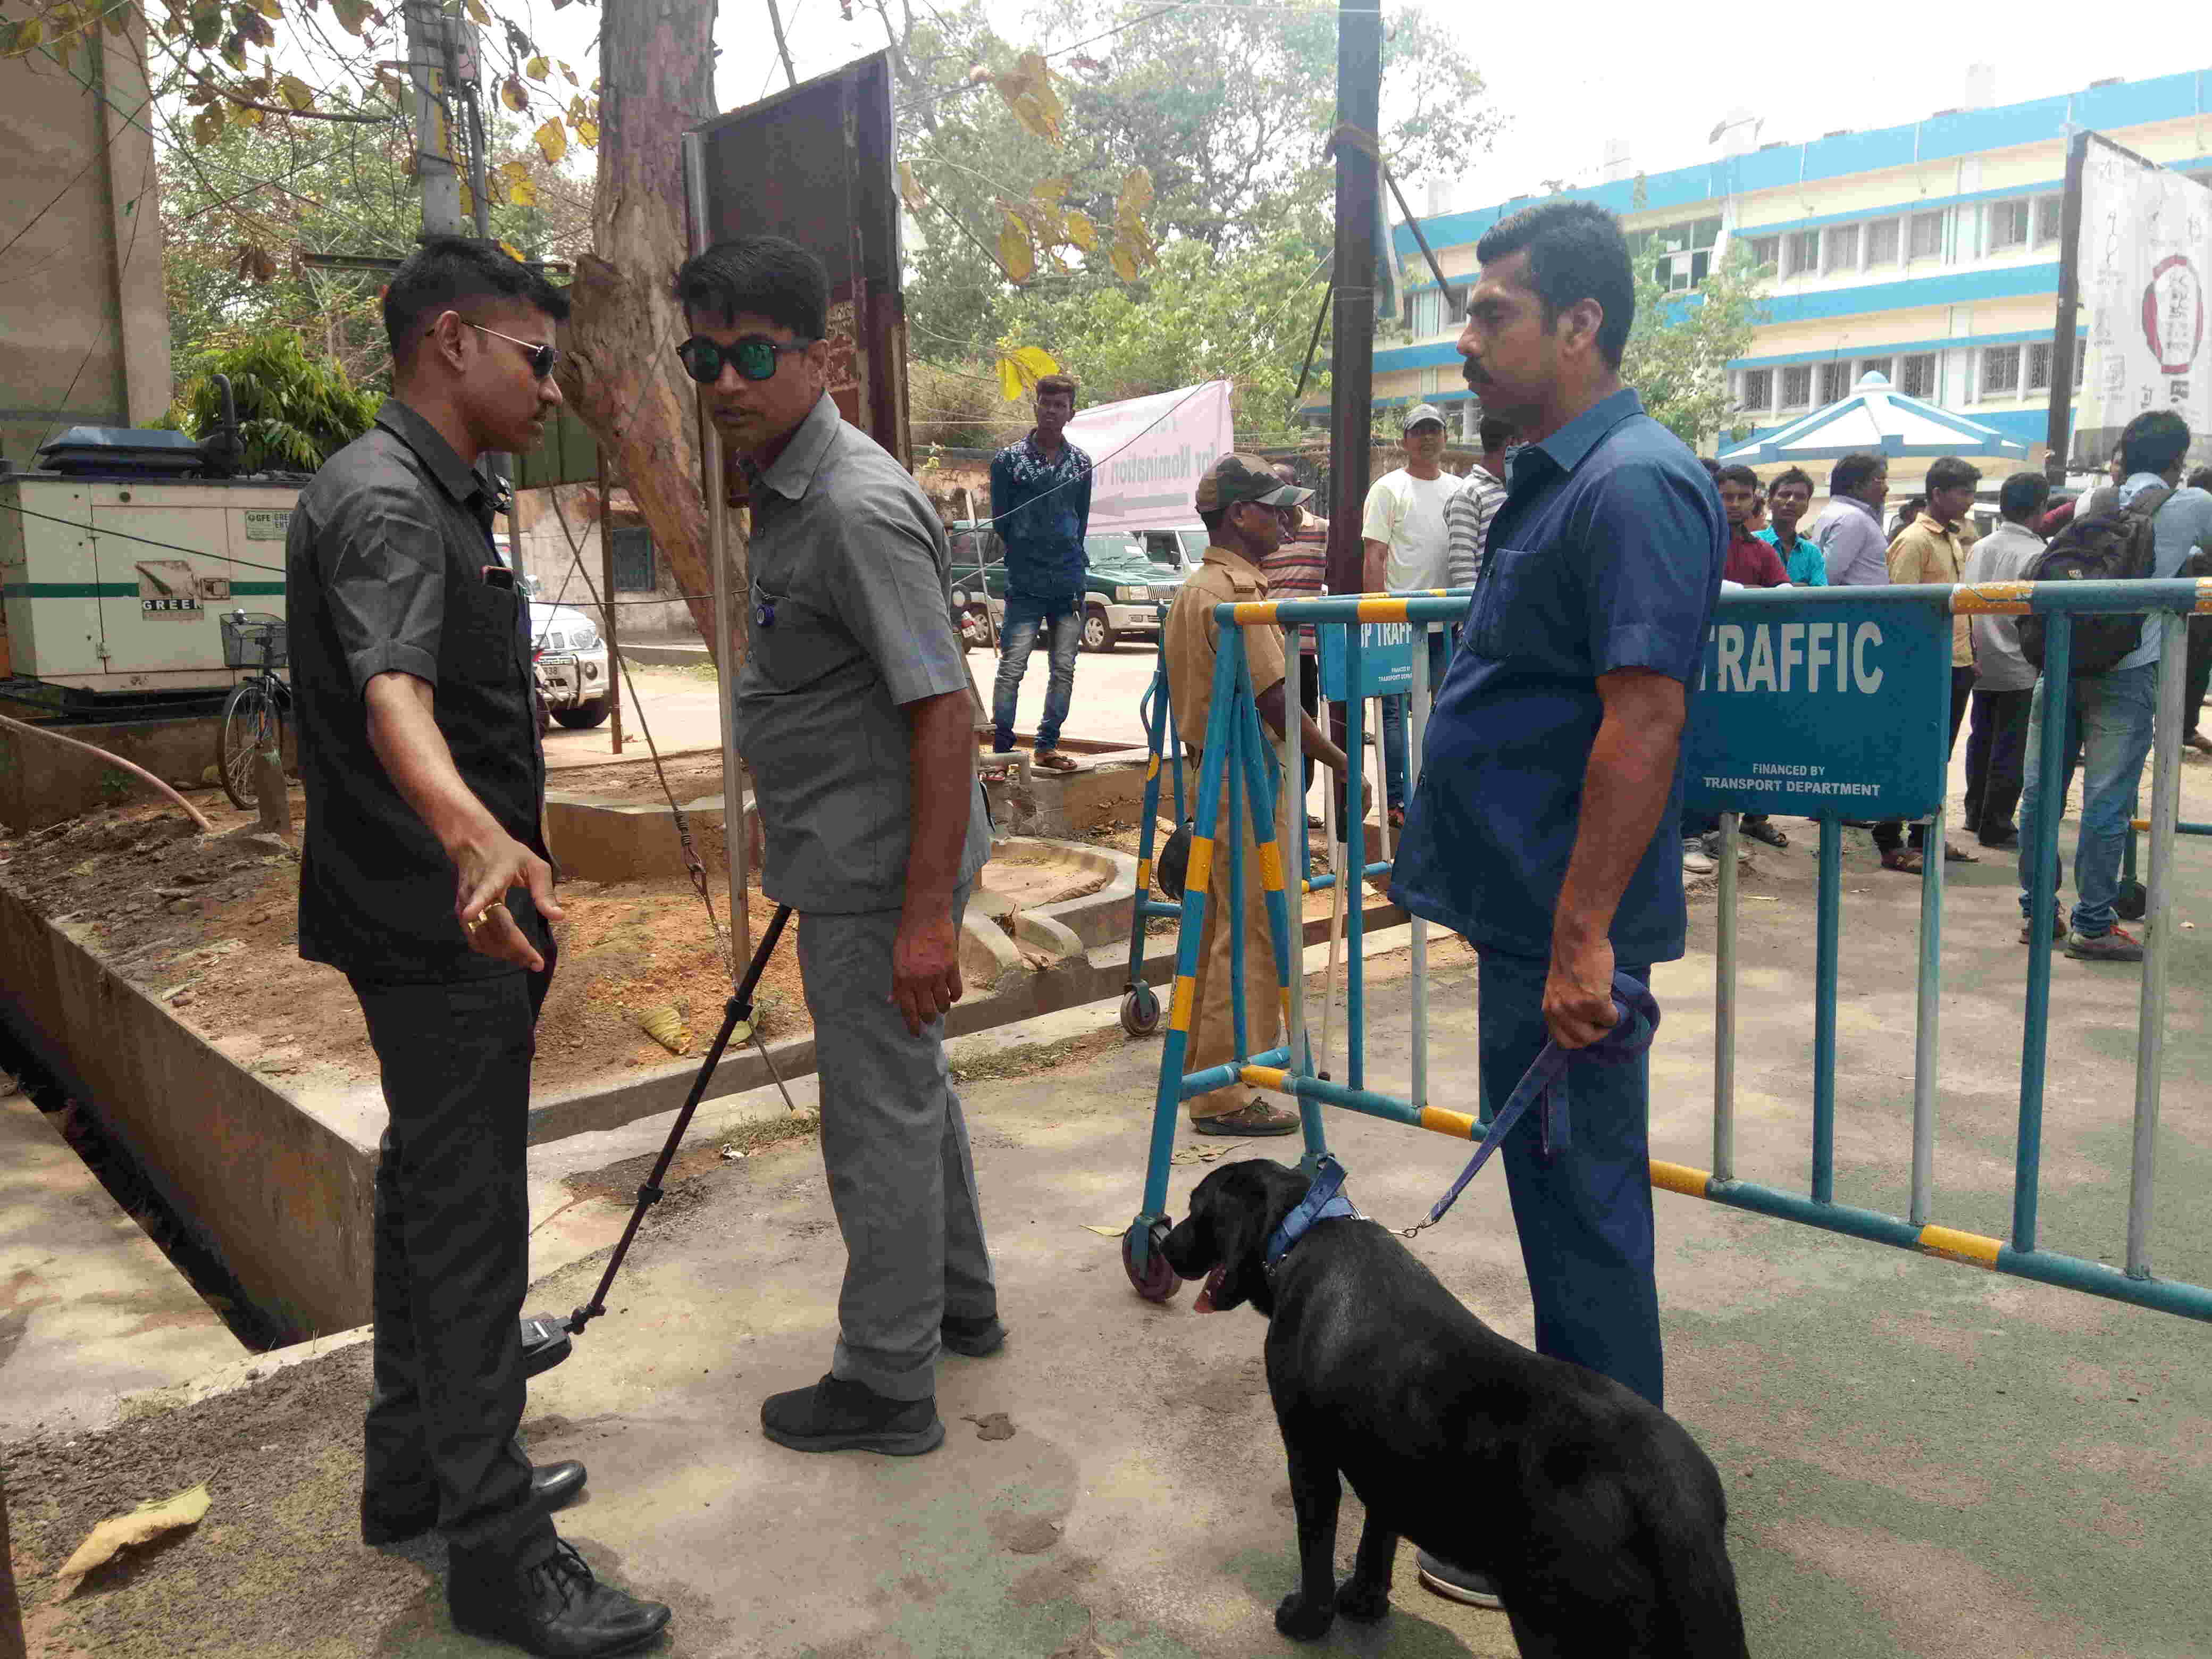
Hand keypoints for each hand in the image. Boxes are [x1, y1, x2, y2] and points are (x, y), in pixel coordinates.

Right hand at [453, 831, 563, 971]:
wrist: (475, 846)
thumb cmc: (508, 854)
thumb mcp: (534, 865)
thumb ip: (545, 891)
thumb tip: (559, 917)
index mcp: (492, 877)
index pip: (482, 891)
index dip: (476, 902)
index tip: (469, 913)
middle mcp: (473, 893)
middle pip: (490, 926)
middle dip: (513, 948)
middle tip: (537, 963)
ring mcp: (463, 905)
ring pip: (481, 937)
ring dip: (504, 953)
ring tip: (528, 960)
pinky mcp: (460, 914)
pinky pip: (476, 938)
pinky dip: (493, 950)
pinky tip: (511, 953)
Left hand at [891, 900, 962, 1036]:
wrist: (926, 915)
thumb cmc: (907, 936)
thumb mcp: (896, 959)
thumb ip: (896, 982)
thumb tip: (892, 1001)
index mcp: (903, 979)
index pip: (908, 1010)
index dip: (913, 1025)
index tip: (916, 1033)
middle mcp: (920, 980)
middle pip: (928, 1011)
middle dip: (929, 1018)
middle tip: (929, 1017)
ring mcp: (938, 974)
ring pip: (943, 1004)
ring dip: (942, 1008)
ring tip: (940, 1005)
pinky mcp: (952, 967)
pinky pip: (956, 990)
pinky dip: (954, 996)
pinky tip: (951, 995)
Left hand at [1543, 927, 1617, 1049]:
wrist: (1577, 938)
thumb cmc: (1571, 958)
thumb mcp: (1559, 988)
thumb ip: (1564, 1005)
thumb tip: (1581, 1021)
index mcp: (1549, 1008)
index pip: (1562, 1041)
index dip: (1578, 1037)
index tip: (1588, 1027)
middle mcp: (1558, 1011)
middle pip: (1579, 1041)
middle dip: (1594, 1034)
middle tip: (1601, 1018)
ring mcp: (1575, 1008)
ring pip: (1595, 1033)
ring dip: (1605, 1024)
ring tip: (1607, 1008)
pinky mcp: (1593, 1002)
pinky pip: (1610, 1018)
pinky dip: (1615, 1012)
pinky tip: (1611, 997)